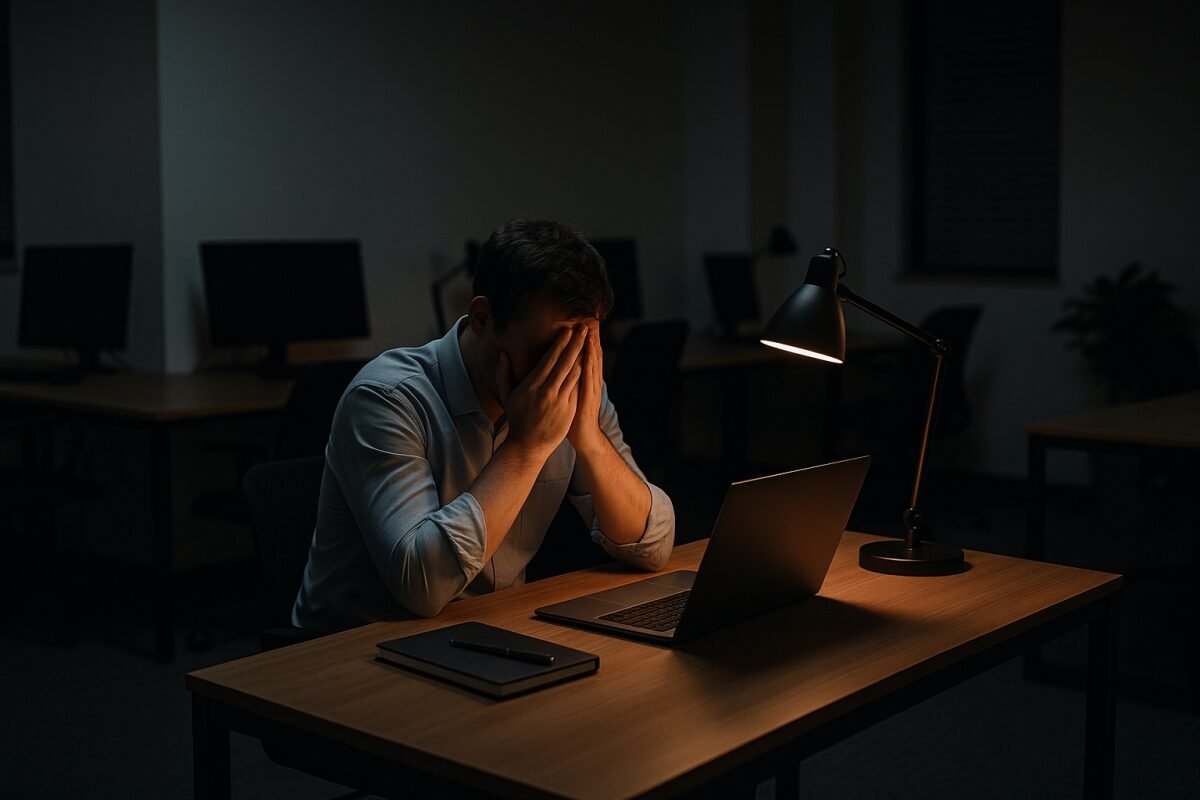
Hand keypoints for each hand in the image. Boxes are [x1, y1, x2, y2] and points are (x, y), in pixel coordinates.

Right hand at [497, 326, 585, 457]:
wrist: (528, 446)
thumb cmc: (517, 419)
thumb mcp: (507, 396)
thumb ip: (503, 374)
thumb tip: (503, 354)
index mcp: (532, 385)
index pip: (549, 358)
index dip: (560, 343)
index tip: (568, 330)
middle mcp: (547, 391)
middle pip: (565, 362)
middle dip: (576, 343)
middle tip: (584, 328)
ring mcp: (560, 401)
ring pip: (575, 373)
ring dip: (583, 355)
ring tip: (589, 342)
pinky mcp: (569, 410)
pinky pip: (578, 387)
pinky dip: (584, 374)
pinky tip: (588, 363)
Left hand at [568, 320, 603, 453]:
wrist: (584, 437)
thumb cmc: (573, 416)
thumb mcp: (570, 393)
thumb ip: (569, 378)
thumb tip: (563, 365)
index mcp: (584, 378)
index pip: (585, 353)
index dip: (584, 338)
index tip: (581, 320)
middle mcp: (590, 380)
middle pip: (592, 353)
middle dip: (591, 335)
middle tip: (590, 316)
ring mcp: (591, 388)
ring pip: (592, 362)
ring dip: (592, 345)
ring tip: (590, 327)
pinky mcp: (588, 397)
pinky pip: (589, 377)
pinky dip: (589, 364)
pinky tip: (587, 352)